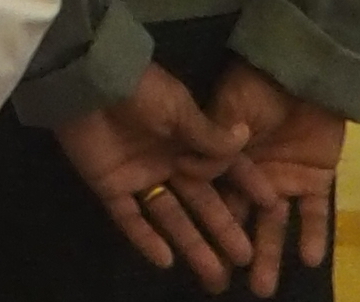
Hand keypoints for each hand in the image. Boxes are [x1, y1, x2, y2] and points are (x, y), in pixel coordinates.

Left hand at [53, 67, 257, 293]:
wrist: (87, 81)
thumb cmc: (140, 91)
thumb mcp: (179, 108)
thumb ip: (208, 134)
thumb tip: (245, 137)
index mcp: (187, 138)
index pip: (224, 169)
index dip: (247, 186)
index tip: (272, 207)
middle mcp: (168, 161)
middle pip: (201, 202)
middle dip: (224, 230)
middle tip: (246, 260)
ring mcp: (140, 175)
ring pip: (171, 217)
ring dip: (193, 245)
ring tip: (216, 277)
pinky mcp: (111, 187)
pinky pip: (130, 219)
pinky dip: (146, 240)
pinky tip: (166, 261)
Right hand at [206, 64, 345, 291]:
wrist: (304, 69)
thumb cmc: (256, 85)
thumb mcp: (227, 106)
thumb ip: (211, 137)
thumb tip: (187, 167)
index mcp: (224, 158)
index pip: (208, 197)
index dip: (201, 226)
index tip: (190, 256)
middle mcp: (251, 176)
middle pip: (237, 218)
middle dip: (229, 249)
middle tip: (219, 284)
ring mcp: (283, 179)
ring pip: (274, 225)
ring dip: (270, 254)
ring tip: (263, 288)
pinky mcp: (314, 180)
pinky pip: (315, 214)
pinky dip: (313, 235)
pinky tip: (309, 259)